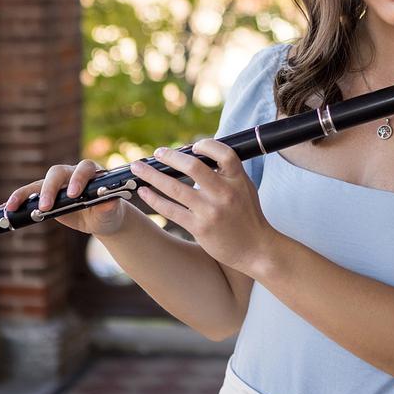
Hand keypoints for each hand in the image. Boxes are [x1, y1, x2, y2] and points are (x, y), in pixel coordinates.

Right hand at [4, 159, 126, 236]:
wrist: (101, 218)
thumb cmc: (108, 211)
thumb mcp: (111, 211)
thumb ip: (109, 205)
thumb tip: (108, 201)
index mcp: (91, 173)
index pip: (83, 169)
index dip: (77, 179)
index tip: (73, 194)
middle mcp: (72, 173)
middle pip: (57, 173)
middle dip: (50, 188)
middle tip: (46, 206)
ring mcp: (57, 183)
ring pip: (39, 183)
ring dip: (26, 194)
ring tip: (14, 207)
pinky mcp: (45, 194)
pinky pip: (28, 195)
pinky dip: (17, 200)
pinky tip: (6, 209)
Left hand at [129, 138, 276, 274]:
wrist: (255, 248)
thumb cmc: (247, 215)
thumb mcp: (244, 187)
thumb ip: (226, 172)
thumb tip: (199, 156)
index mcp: (237, 180)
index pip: (223, 153)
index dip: (205, 145)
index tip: (191, 146)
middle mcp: (224, 193)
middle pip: (193, 167)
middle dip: (170, 156)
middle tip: (157, 153)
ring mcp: (211, 211)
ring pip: (175, 188)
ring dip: (152, 176)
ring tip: (138, 168)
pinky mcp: (199, 227)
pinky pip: (171, 210)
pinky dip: (155, 199)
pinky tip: (145, 192)